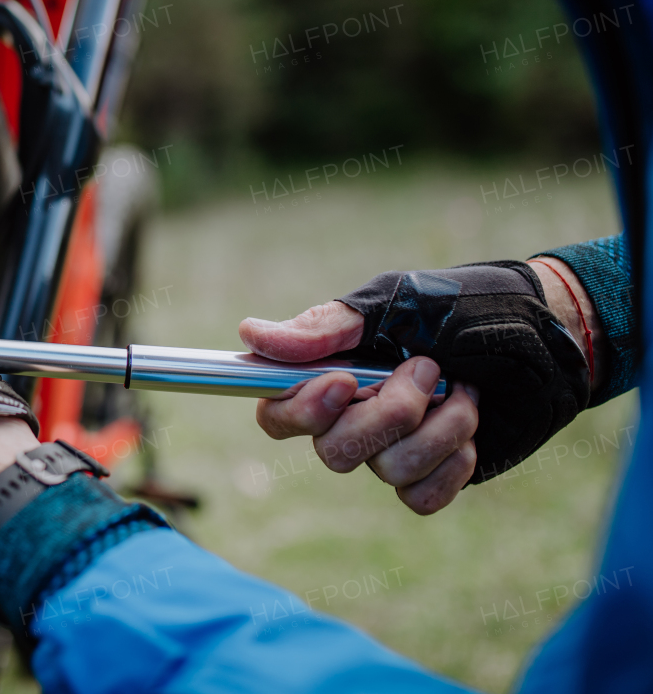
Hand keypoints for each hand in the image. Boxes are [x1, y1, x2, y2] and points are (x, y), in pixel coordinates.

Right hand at [240, 304, 477, 514]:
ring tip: (466, 390)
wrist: (551, 335)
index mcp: (332, 372)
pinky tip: (472, 428)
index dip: (300, 411)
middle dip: (388, 416)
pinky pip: (421, 497)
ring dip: (438, 429)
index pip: (277, 414)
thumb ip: (327, 326)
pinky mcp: (433, 474)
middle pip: (332, 452)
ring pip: (386, 471)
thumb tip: (249, 335)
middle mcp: (353, 415)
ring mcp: (393, 448)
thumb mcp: (395, 303)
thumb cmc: (467, 308)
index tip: (344, 383)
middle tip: (429, 370)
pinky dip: (453, 463)